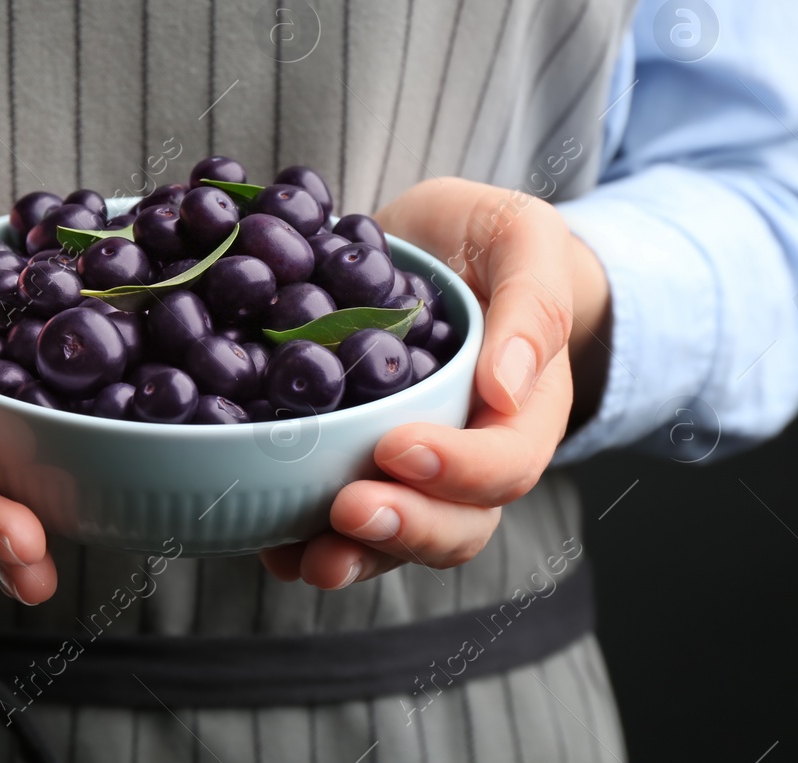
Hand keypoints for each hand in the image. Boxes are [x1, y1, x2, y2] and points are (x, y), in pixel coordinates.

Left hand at [259, 177, 611, 589]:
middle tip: (348, 511)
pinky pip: (332, 514)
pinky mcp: (351, 456)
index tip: (398, 448)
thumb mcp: (523, 240)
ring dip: (352, 554)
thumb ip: (534, 304)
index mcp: (523, 410)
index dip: (458, 470)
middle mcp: (469, 453)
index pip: (506, 462)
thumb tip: (506, 387)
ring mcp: (408, 465)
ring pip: (394, 535)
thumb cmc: (491, 240)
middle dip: (403, 528)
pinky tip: (264, 535)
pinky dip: (298, 535)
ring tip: (307, 558)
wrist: (435, 242)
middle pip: (455, 523)